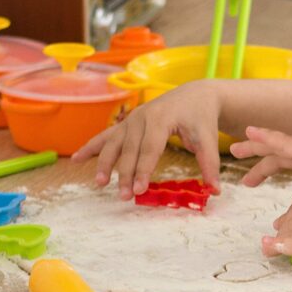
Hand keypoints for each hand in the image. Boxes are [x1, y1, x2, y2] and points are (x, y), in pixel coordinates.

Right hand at [76, 83, 223, 191]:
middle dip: (125, 174)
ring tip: (99, 184)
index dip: (143, 170)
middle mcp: (141, 117)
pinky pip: (105, 136)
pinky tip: (76, 159)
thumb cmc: (201, 117)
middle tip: (124, 196)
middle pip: (129, 150)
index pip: (150, 148)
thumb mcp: (208, 138)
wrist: (195, 94)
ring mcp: (131, 120)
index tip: (139, 190)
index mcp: (160, 118)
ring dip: (104, 164)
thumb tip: (215, 191)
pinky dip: (90, 147)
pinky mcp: (127, 124)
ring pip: (113, 144)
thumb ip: (210, 164)